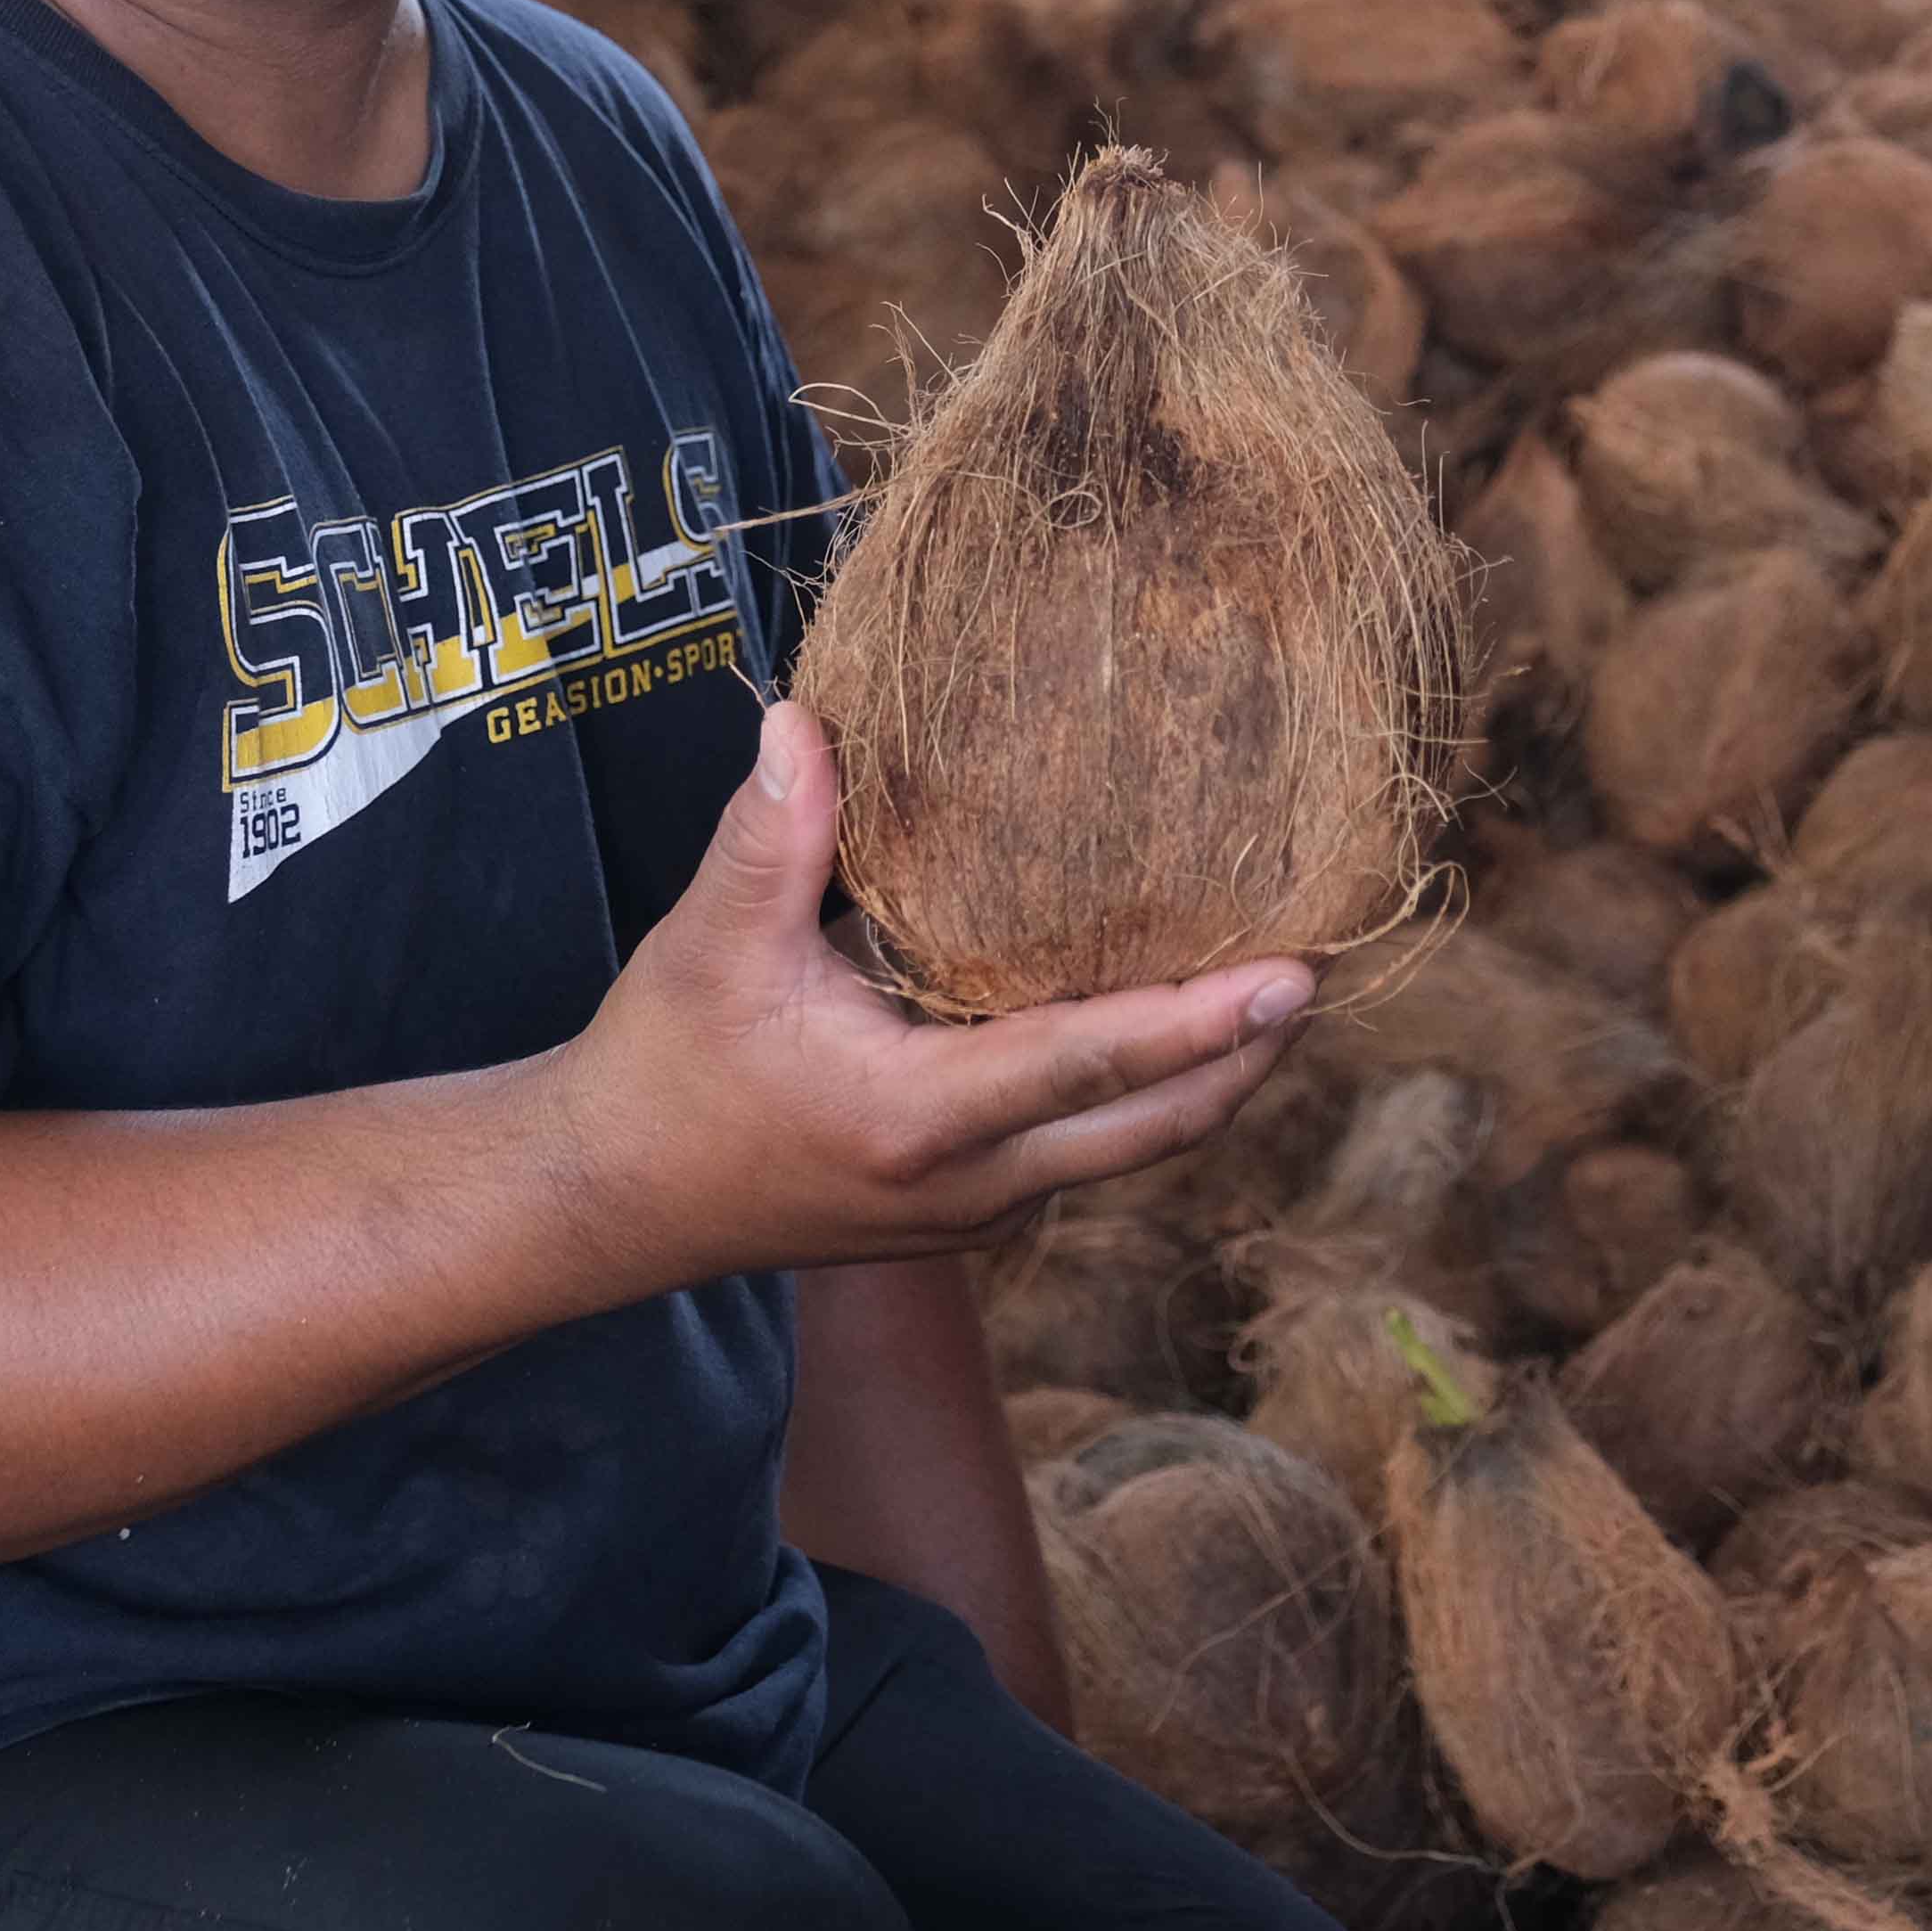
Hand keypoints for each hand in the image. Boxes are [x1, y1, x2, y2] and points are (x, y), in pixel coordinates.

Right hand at [547, 701, 1311, 1281]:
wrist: (607, 1200)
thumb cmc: (662, 1070)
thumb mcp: (709, 944)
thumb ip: (773, 833)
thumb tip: (810, 719)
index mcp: (917, 1120)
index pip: (1093, 1063)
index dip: (1204, 1021)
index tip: (1297, 974)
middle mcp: (968, 1185)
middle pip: (1157, 1127)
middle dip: (1250, 1055)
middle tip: (1324, 967)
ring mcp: (974, 1211)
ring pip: (1130, 1145)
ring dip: (1208, 1076)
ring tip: (1276, 989)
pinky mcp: (964, 1210)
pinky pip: (1088, 1147)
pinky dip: (1144, 1090)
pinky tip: (1171, 1024)